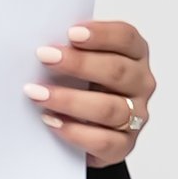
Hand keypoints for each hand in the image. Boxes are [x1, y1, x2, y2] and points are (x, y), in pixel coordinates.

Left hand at [24, 20, 154, 163]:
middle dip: (79, 63)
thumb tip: (45, 47)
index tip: (71, 33)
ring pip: (109, 108)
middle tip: (45, 57)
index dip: (101, 34)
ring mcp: (136, 116)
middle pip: (117, 71)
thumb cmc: (81, 86)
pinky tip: (52, 121)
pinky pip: (103, 140)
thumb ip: (71, 51)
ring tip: (38, 94)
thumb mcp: (80, 63)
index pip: (126, 38)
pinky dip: (74, 132)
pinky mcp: (123, 145)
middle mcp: (140, 83)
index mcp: (134, 55)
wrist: (84, 131)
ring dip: (70, 100)